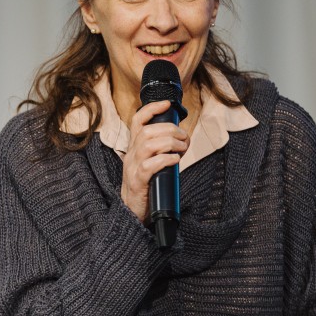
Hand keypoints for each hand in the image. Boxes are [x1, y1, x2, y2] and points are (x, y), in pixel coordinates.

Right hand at [121, 99, 189, 222]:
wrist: (132, 211)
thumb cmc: (146, 185)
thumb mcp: (149, 163)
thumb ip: (159, 150)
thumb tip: (180, 138)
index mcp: (134, 148)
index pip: (137, 121)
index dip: (151, 109)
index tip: (167, 104)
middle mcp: (131, 154)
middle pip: (147, 131)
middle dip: (170, 130)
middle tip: (184, 138)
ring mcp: (132, 167)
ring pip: (149, 144)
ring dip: (171, 143)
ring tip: (182, 148)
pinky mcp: (138, 181)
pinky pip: (150, 165)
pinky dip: (166, 159)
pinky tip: (175, 160)